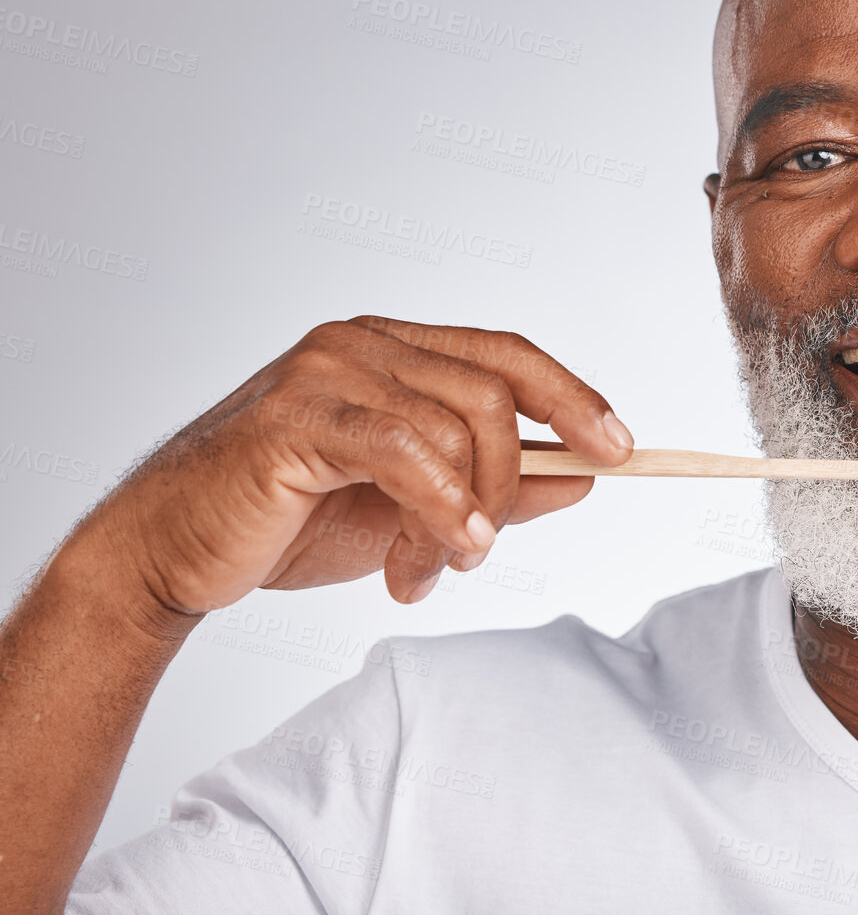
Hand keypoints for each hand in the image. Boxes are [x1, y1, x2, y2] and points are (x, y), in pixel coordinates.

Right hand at [75, 316, 631, 613]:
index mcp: (393, 350)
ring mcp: (326, 371)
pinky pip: (405, 451)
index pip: (507, 356)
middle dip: (515, 480)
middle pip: (495, 391)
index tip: (625, 449)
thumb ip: (496, 488)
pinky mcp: (296, 417)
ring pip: (455, 427)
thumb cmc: (288, 524)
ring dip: (464, 517)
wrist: (173, 556)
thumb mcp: (414, 511)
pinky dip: (441, 507)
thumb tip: (585, 478)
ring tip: (428, 571)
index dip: (574, 397)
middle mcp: (363, 343)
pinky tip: (439, 553)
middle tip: (483, 553)